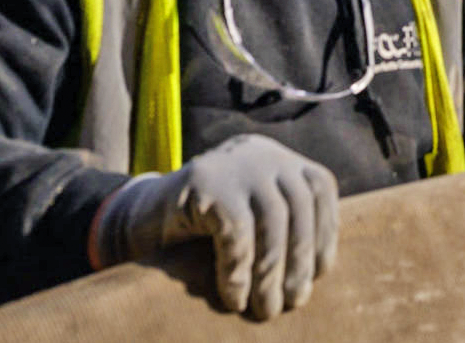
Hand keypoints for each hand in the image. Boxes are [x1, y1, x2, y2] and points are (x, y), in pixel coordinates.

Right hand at [91, 134, 339, 320]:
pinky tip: (234, 298)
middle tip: (291, 304)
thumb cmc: (205, 232)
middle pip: (297, 208)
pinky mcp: (205, 183)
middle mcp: (261, 154)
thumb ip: (284, 231)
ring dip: (271, 273)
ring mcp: (233, 164)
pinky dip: (239, 271)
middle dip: (298, 261)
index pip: (319, 191)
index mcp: (280, 160)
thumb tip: (320, 273)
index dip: (323, 233)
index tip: (317, 275)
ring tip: (265, 310)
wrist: (141, 219)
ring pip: (271, 222)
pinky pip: (236, 233)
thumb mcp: (253, 221)